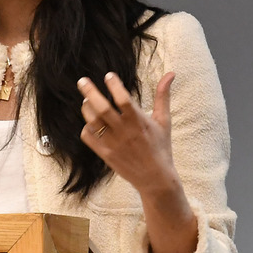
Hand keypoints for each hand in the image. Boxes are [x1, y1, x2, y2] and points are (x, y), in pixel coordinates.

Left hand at [77, 71, 177, 195]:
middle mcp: (124, 132)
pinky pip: (88, 137)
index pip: (123, 99)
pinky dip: (86, 127)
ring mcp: (112, 144)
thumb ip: (163, 96)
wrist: (155, 179)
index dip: (114, 85)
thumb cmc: (160, 147)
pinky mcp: (105, 154)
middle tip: (82, 81)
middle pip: (102, 108)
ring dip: (87, 108)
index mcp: (139, 122)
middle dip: (90, 92)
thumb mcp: (164, 121)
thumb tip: (170, 73)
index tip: (108, 75)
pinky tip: (90, 122)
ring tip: (86, 100)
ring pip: (93, 121)